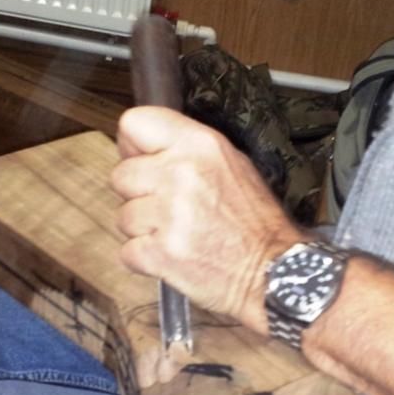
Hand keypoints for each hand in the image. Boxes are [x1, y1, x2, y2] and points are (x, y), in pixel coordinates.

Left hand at [111, 107, 304, 333]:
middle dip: (138, 194)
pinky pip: (127, 251)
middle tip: (168, 208)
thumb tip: (141, 149)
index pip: (134, 123)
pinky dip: (145, 258)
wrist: (272, 271)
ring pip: (123, 217)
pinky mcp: (158, 253)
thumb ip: (185, 151)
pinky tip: (173, 255)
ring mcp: (167, 215)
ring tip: (177, 234)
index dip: (132, 145)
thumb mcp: (231, 164)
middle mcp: (179, 174)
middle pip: (120, 175)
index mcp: (199, 145)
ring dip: (143, 229)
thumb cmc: (254, 222)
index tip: (141, 160)